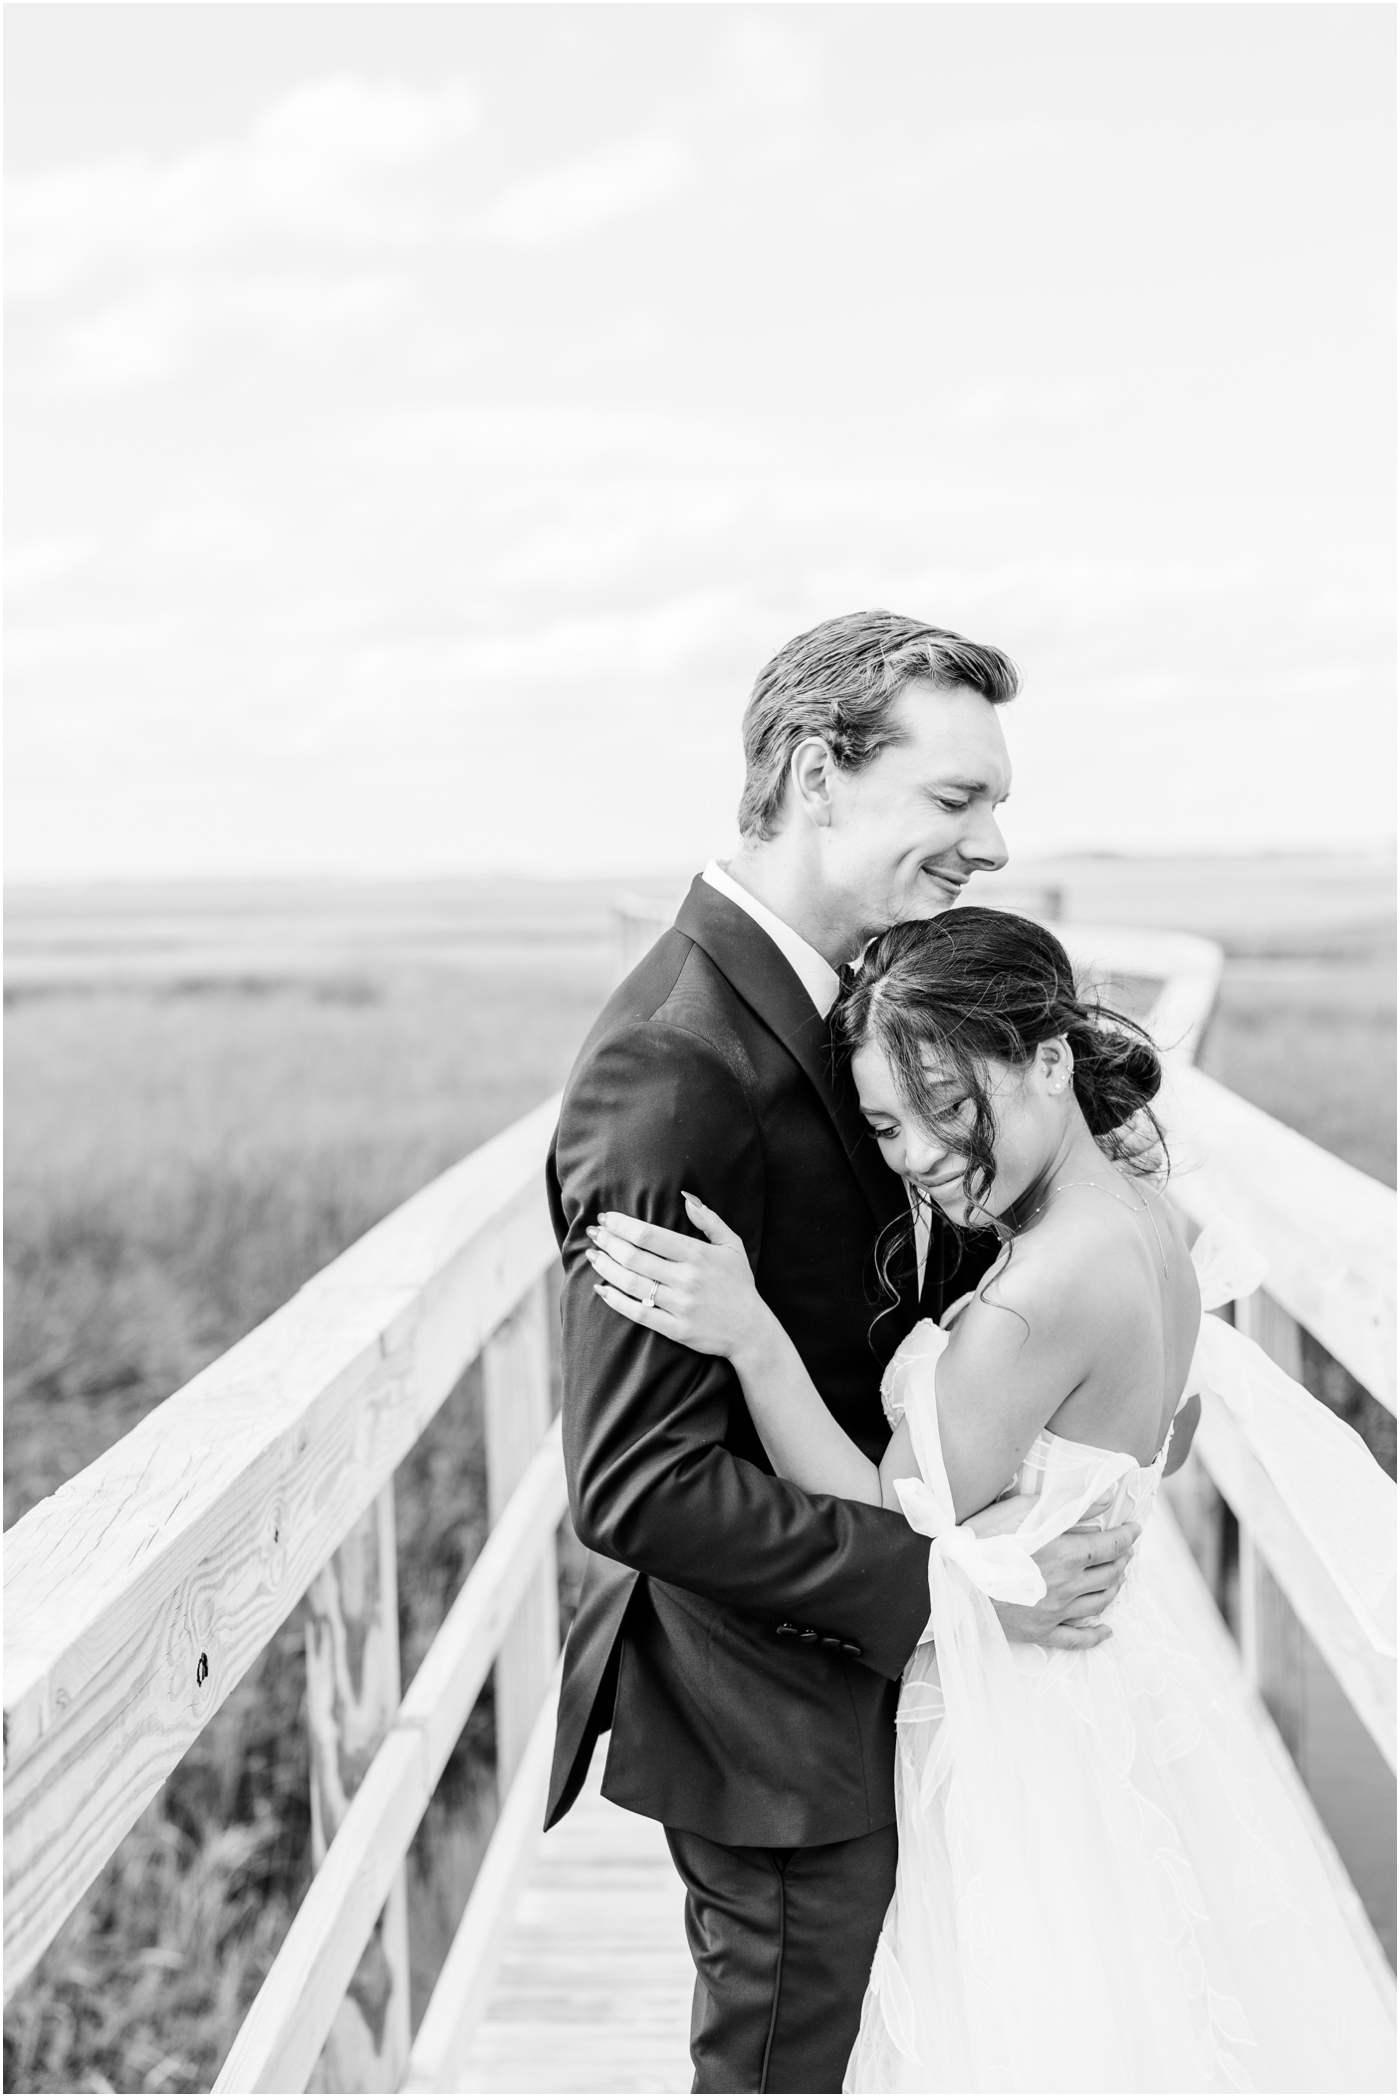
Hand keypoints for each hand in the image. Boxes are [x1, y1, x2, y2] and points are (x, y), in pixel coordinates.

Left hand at [585, 1195, 774, 1361]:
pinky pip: (638, 1313)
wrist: (751, 1331)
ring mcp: (679, 1305)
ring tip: (592, 1255)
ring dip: (606, 1267)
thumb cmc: (739, 1284)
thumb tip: (685, 1198)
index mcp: (697, 1254)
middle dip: (608, 1242)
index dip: (622, 1225)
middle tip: (593, 1233)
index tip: (606, 1217)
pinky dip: (615, 1300)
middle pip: (634, 1257)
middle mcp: (686, 1279)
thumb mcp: (732, 1245)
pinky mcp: (675, 1329)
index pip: (649, 1235)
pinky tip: (601, 1288)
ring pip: (631, 1284)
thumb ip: (709, 1219)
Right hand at [971, 1499, 1139, 1649]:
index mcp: (1068, 1554)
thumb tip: (1106, 1500)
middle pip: (1110, 1574)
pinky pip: (1078, 1639)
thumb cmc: (982, 1539)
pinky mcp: (1040, 1632)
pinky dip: (1096, 1636)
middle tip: (1124, 1550)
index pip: (1112, 1544)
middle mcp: (1069, 1586)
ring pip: (1099, 1604)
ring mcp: (1056, 1613)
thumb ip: (1070, 1505)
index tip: (1135, 1528)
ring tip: (1117, 1578)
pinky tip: (1106, 1631)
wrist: (950, 1580)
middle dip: (1122, 1559)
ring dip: (1114, 1589)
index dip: (1128, 1534)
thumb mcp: (1024, 1511)